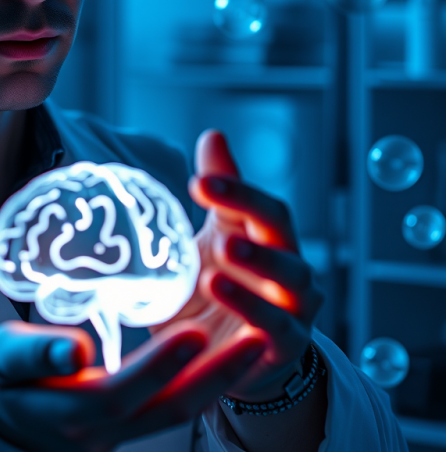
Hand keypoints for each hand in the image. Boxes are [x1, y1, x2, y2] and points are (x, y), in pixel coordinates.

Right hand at [0, 320, 265, 451]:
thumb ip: (34, 353)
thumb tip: (76, 349)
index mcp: (70, 412)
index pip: (125, 391)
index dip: (161, 365)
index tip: (196, 330)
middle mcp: (105, 431)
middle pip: (172, 409)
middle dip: (219, 376)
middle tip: (259, 339)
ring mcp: (121, 433)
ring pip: (180, 410)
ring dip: (221, 379)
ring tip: (257, 341)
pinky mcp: (129, 424)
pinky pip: (173, 405)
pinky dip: (204, 380)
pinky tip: (225, 352)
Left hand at [151, 130, 323, 401]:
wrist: (225, 356)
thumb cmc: (219, 286)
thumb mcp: (211, 237)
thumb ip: (218, 193)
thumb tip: (214, 134)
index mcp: (266, 235)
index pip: (260, 203)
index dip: (234, 188)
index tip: (197, 181)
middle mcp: (287, 263)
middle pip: (279, 227)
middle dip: (249, 207)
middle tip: (210, 196)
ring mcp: (293, 304)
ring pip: (289, 277)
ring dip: (258, 262)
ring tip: (220, 255)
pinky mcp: (287, 344)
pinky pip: (277, 326)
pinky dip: (252, 310)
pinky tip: (223, 294)